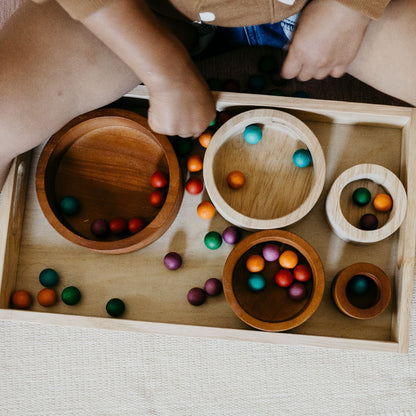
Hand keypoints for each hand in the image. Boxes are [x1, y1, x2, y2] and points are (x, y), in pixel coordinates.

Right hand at [82, 0, 215, 137]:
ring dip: (164, 117)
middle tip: (170, 104)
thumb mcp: (200, 92)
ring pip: (169, 128)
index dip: (187, 120)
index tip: (180, 114)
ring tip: (165, 99)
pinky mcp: (166, 129)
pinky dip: (153, 115)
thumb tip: (190, 109)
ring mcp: (182, 130)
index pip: (198, 128)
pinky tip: (158, 102)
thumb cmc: (184, 76)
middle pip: (184, 132)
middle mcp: (198, 127)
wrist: (171, 74)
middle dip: (176, 121)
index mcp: (209, 116)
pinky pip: (156, 124)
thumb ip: (197, 105)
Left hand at [280, 0, 369, 80]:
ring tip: (321, 56)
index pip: (288, 73)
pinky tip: (333, 59)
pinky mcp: (345, 62)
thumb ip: (294, 41)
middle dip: (302, 69)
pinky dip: (333, 69)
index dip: (288, 70)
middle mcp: (313, 61)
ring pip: (319, 76)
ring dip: (318, 69)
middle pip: (303, 77)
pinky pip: (335, 74)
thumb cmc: (324, 9)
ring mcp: (329, 63)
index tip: (290, 67)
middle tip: (306, 59)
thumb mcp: (301, 23)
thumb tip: (290, 50)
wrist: (348, 5)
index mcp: (299, 52)